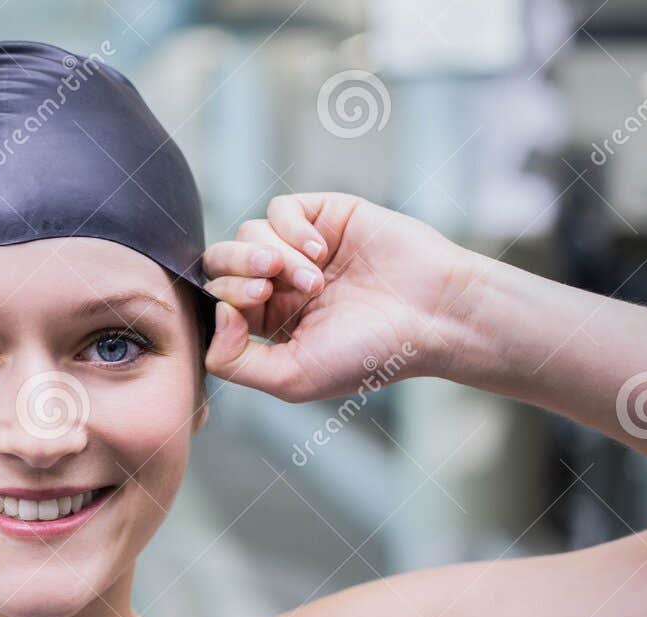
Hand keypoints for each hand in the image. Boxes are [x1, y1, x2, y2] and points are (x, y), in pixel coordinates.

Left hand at [201, 194, 479, 400]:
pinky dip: (291, 229)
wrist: (431, 316)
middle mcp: (279, 283)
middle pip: (222, 261)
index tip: (257, 306)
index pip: (217, 299)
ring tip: (313, 280)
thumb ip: (234, 362)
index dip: (223, 298)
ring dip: (273, 254)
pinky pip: (280, 209)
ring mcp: (301, 247)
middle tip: (268, 285)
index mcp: (267, 322)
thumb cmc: (368, 354)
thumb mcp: (290, 378)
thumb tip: (216, 313)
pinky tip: (321, 252)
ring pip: (248, 233)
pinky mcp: (324, 216)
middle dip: (235, 269)